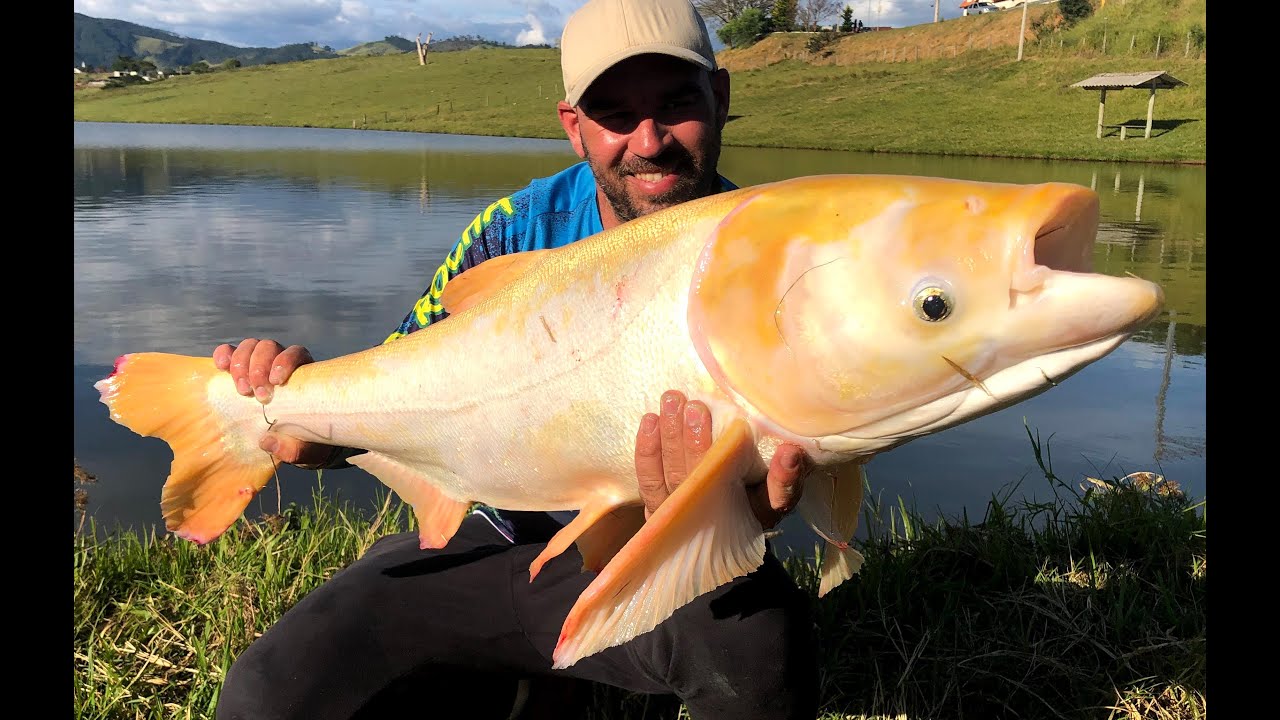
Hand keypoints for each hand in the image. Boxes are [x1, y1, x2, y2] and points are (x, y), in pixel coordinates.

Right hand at [212, 338, 336, 467]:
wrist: (291, 440)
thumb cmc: (305, 439)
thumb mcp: (307, 449)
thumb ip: (294, 449)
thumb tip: (267, 442)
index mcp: (303, 373)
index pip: (295, 353)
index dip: (285, 361)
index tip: (276, 381)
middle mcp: (281, 362)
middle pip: (269, 347)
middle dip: (259, 367)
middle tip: (256, 394)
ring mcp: (260, 363)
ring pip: (250, 346)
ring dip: (242, 364)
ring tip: (242, 390)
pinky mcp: (240, 370)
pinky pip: (230, 352)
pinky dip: (224, 354)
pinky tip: (221, 367)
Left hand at [634, 390, 806, 528]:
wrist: (713, 515)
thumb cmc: (749, 490)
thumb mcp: (774, 487)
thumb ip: (785, 475)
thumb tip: (792, 451)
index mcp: (756, 512)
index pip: (774, 499)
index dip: (782, 478)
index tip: (788, 451)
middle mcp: (718, 518)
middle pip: (707, 483)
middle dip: (699, 443)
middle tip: (697, 407)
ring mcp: (682, 515)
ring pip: (673, 477)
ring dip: (671, 438)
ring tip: (673, 402)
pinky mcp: (656, 506)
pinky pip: (648, 480)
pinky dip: (648, 450)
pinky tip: (651, 420)